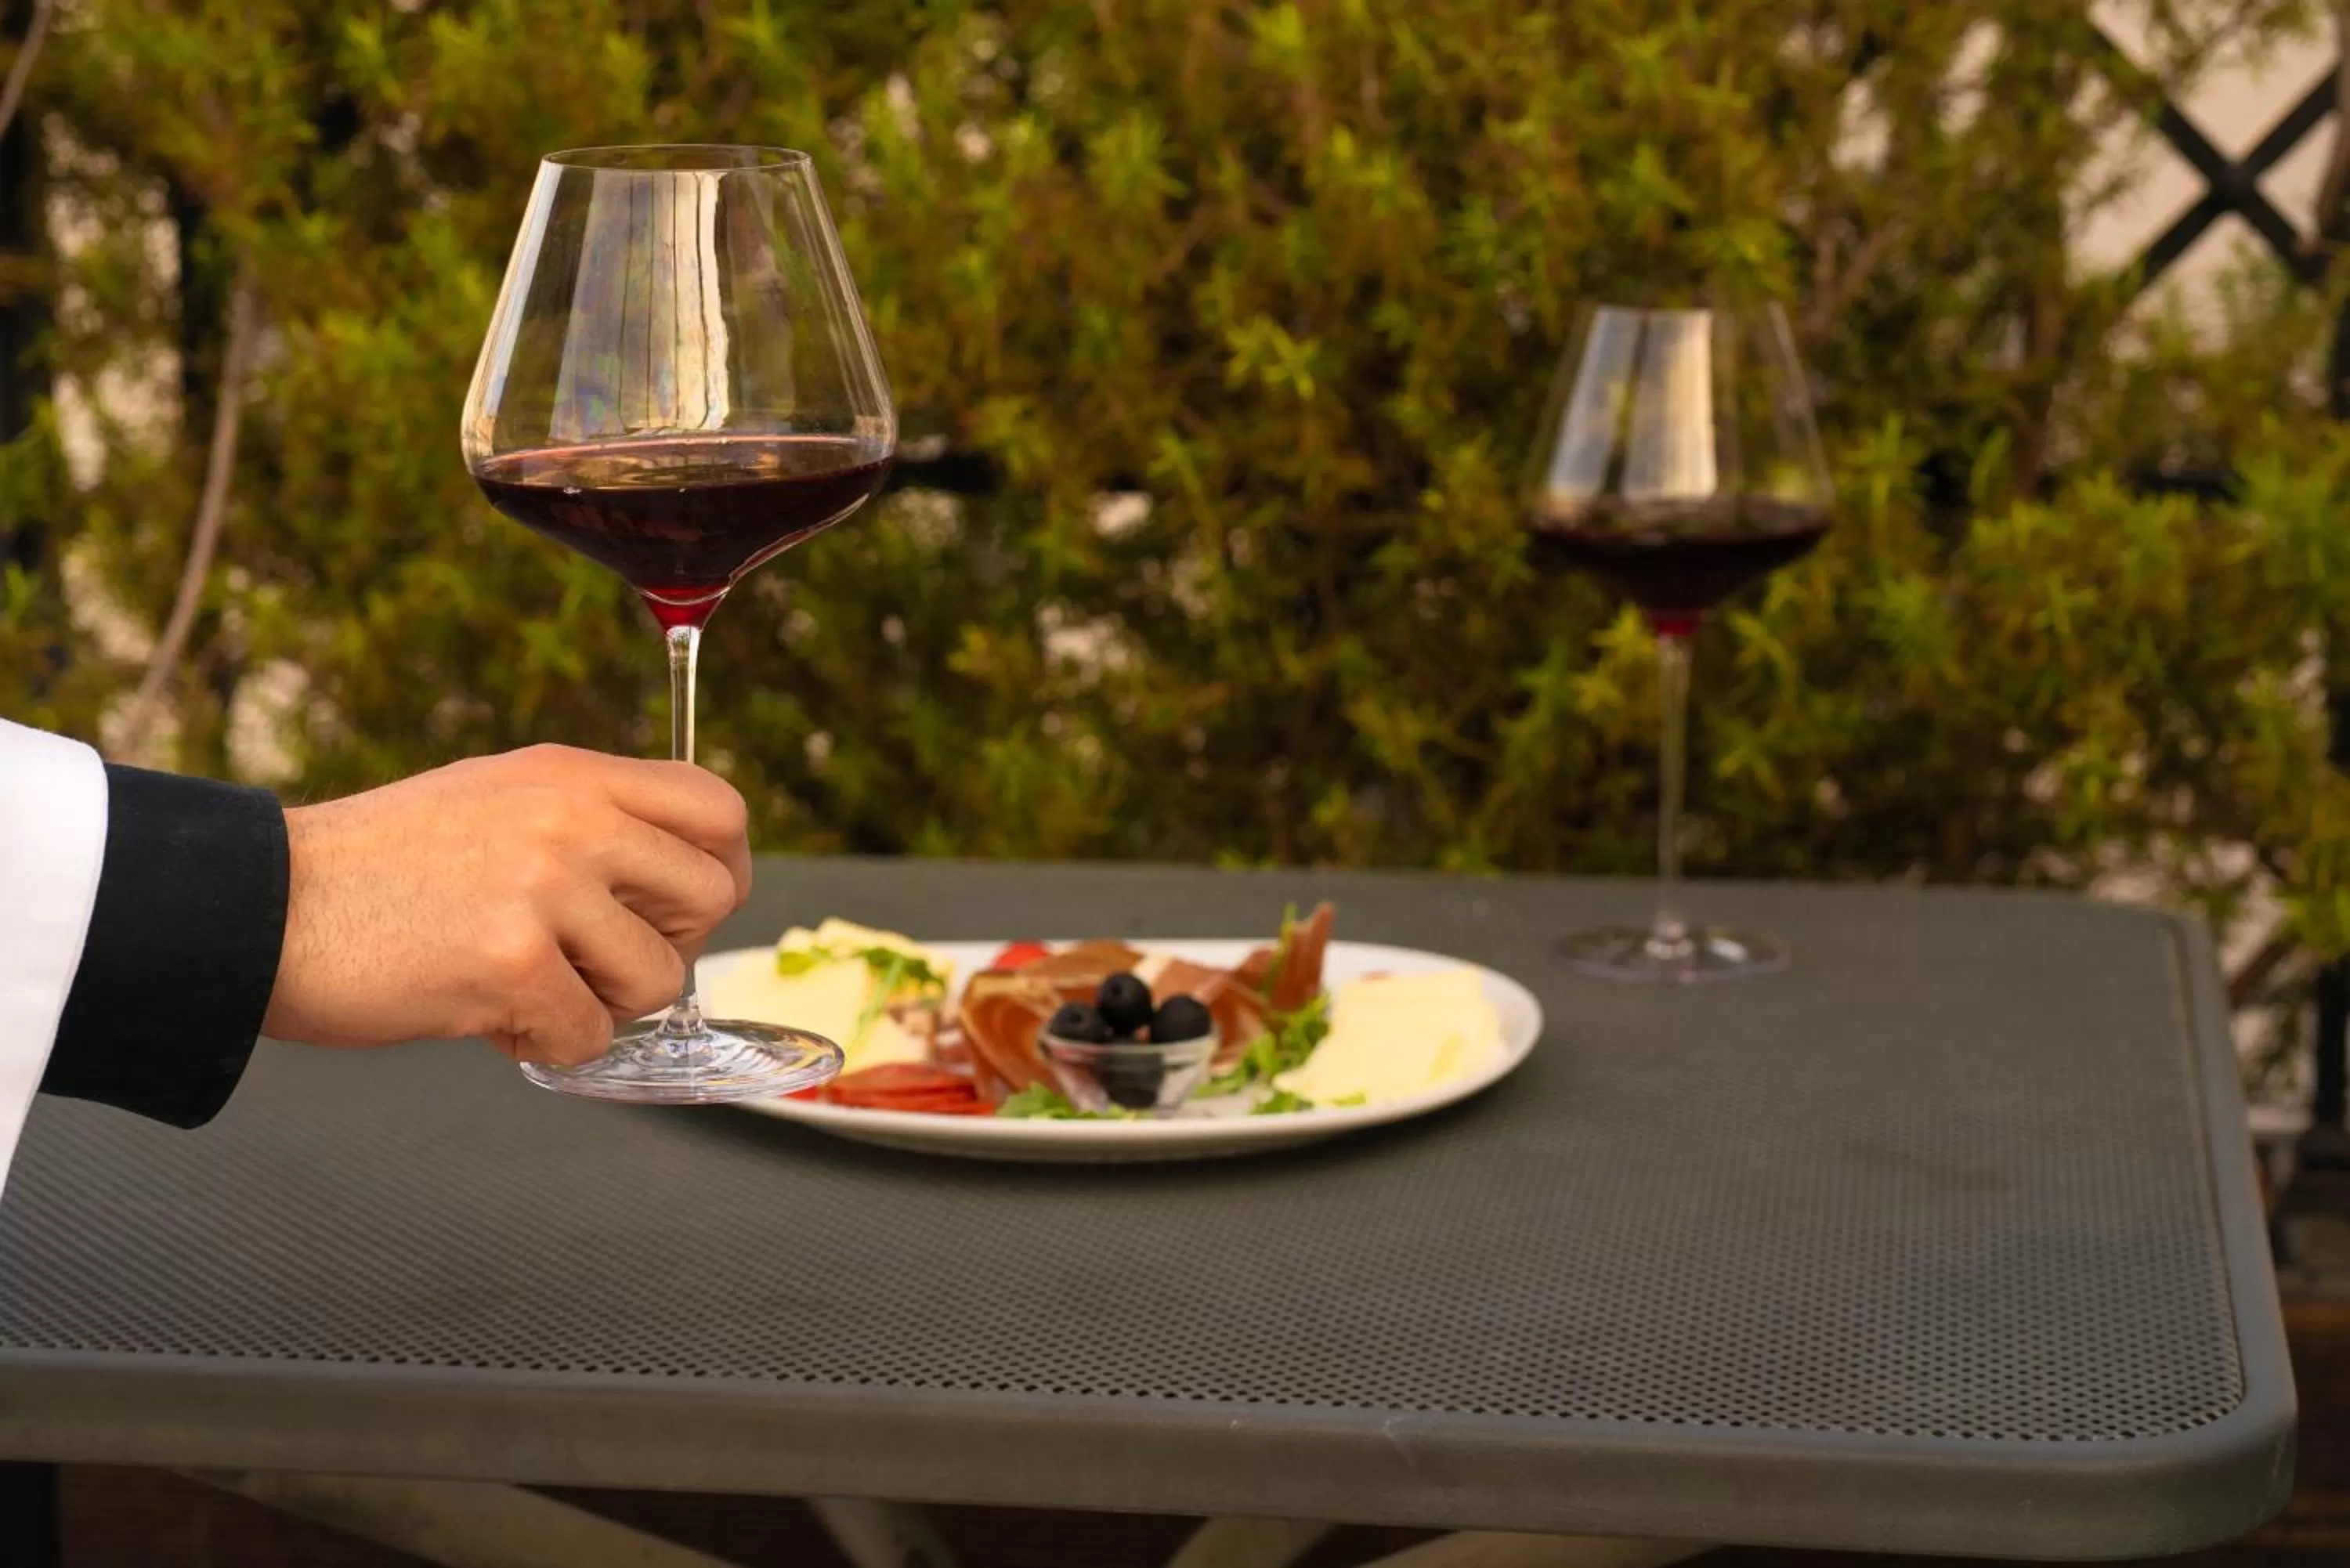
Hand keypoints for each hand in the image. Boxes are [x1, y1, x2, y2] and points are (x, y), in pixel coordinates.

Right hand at [262, 744, 752, 1066]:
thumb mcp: (496, 800)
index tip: (684, 909)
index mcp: (573, 775)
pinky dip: (547, 1044)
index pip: (718, 808)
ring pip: (658, 979)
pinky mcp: (510, 963)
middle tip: (594, 960)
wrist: (265, 906)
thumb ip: (588, 824)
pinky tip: (489, 1014)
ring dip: (601, 1003)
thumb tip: (678, 874)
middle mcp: (571, 819)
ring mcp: (543, 888)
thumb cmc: (377, 870)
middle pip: (711, 896)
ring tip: (527, 982)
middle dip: (667, 947)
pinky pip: (588, 1035)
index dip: (721, 869)